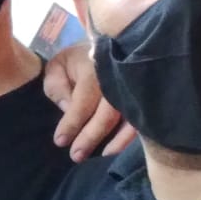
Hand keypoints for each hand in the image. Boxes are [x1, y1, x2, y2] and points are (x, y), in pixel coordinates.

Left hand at [44, 45, 135, 160]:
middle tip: (76, 156)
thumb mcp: (58, 66)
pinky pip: (141, 119)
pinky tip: (117, 149)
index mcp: (93, 66)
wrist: (106, 43)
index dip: (72, 122)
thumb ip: (58, 86)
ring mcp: (133, 85)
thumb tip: (68, 108)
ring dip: (116, 141)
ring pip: (129, 118)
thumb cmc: (76, 61)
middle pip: (107, 112)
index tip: (60, 141)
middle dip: (91, 136)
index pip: (83, 99)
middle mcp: (117, 76)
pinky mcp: (143, 95)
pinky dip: (130, 136)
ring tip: (102, 156)